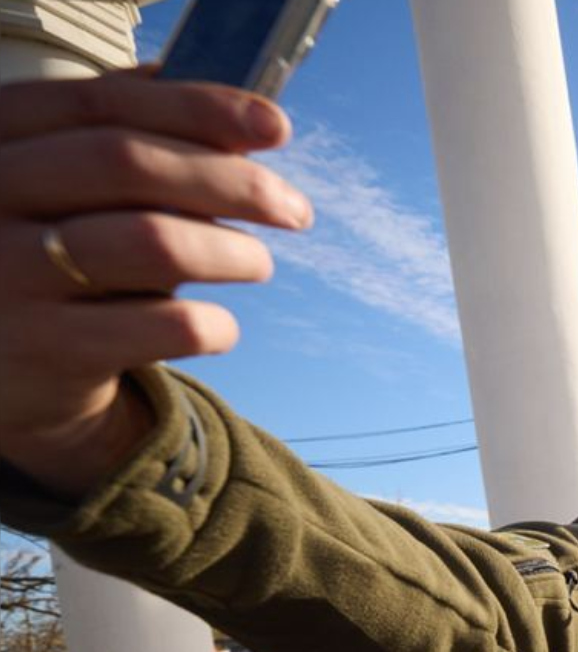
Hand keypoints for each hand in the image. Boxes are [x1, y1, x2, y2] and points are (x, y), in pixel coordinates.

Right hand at [0, 70, 309, 494]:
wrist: (1, 370)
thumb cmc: (52, 257)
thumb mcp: (67, 188)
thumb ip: (135, 142)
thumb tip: (248, 119)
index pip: (100, 102)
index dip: (198, 107)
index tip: (277, 127)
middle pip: (128, 164)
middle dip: (232, 181)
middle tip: (294, 208)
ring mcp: (8, 272)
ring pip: (152, 240)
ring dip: (232, 252)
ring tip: (256, 263)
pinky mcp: (45, 346)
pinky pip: (165, 324)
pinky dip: (213, 324)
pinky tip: (218, 327)